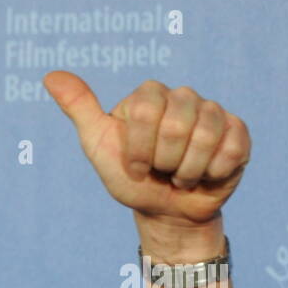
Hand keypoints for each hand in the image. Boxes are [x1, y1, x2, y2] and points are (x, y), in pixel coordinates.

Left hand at [43, 71, 250, 228]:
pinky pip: (230, 149)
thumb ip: (80, 109)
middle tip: (159, 171)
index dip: (139, 149)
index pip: (146, 112)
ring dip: (186, 171)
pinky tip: (205, 175)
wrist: (165, 212)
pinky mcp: (238, 132)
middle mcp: (182, 97)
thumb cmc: (130, 178)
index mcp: (148, 96)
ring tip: (179, 175)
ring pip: (205, 137)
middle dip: (162, 162)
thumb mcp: (98, 147)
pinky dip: (212, 174)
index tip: (134, 166)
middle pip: (176, 125)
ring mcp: (213, 112)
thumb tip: (50, 76)